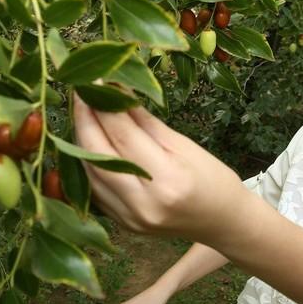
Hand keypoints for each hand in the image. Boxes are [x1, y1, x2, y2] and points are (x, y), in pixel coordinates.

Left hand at [71, 94, 245, 245]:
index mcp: (168, 179)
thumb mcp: (184, 145)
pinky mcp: (122, 224)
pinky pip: (95, 189)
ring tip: (82, 113)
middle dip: (85, 120)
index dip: (104, 105)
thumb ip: (144, 122)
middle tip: (79, 92)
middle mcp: (144, 203)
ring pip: (90, 173)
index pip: (123, 135)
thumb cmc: (212, 179)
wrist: (223, 222)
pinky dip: (87, 163)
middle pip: (99, 155)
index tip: (94, 79)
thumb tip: (115, 90)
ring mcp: (130, 218)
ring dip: (80, 140)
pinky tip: (87, 142)